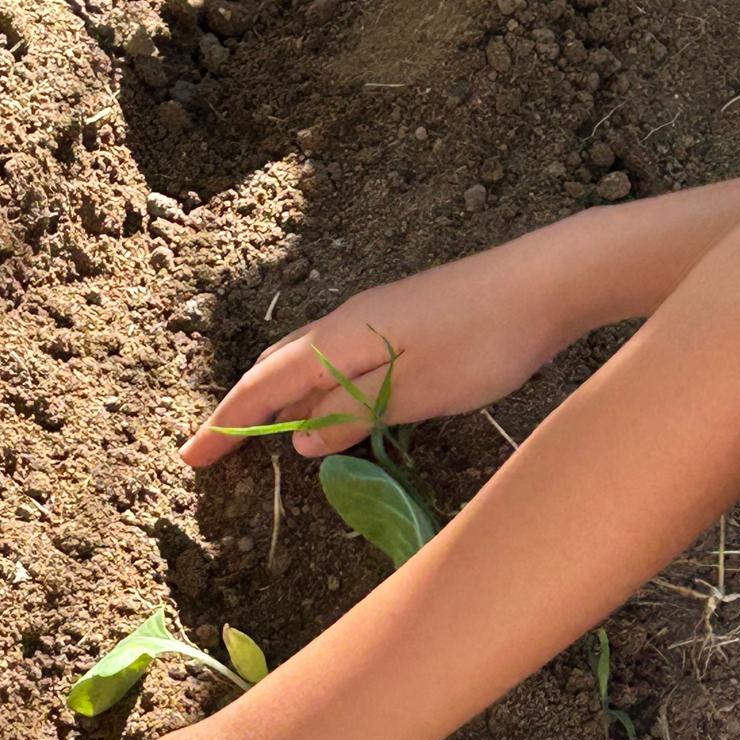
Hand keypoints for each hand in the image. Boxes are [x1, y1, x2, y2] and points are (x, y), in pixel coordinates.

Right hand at [180, 220, 593, 465]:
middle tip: (211, 450)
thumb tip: (301, 441)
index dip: (225, 426)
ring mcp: (375, 316)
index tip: (191, 459)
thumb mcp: (414, 393)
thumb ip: (353, 415)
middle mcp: (346, 321)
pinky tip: (325, 406)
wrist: (548, 281)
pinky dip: (312, 386)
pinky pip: (336, 356)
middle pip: (275, 368)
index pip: (264, 388)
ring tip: (255, 433)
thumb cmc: (484, 342)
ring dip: (275, 398)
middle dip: (239, 410)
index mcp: (339, 339)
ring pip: (306, 360)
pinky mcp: (402, 319)